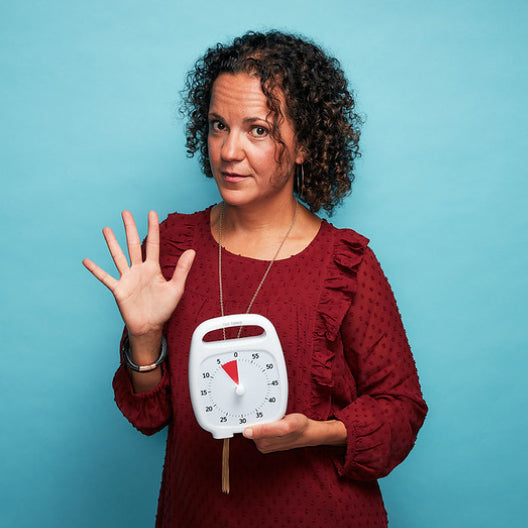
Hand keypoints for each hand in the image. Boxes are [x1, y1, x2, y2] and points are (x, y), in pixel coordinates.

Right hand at [83, 210, 194, 338]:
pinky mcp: (119, 289)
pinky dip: (96, 270)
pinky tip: (86, 261)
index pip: (153, 244)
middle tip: (125, 212)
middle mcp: (139, 270)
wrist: (150, 326)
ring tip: (106, 229)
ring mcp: (127, 278)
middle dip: (130, 228)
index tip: (152, 213)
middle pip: (134, 245)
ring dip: (112, 243)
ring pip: (118, 256)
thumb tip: (192, 251)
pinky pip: (106, 277)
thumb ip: (182, 269)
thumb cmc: (164, 309)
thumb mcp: (176, 288)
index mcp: (153, 268)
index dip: (153, 228)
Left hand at [243, 413, 346, 453]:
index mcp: (262, 442)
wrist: (308, 431)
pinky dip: (264, 417)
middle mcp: (261, 443)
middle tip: (267, 409)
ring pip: (254, 423)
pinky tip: (272, 416)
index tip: (247, 408)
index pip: (245, 428)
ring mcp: (263, 440)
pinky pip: (260, 424)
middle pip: (249, 424)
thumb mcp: (285, 426)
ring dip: (260, 415)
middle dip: (255, 414)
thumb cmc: (299, 428)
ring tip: (272, 414)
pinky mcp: (267, 436)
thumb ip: (266, 430)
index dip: (244, 417)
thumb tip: (247, 432)